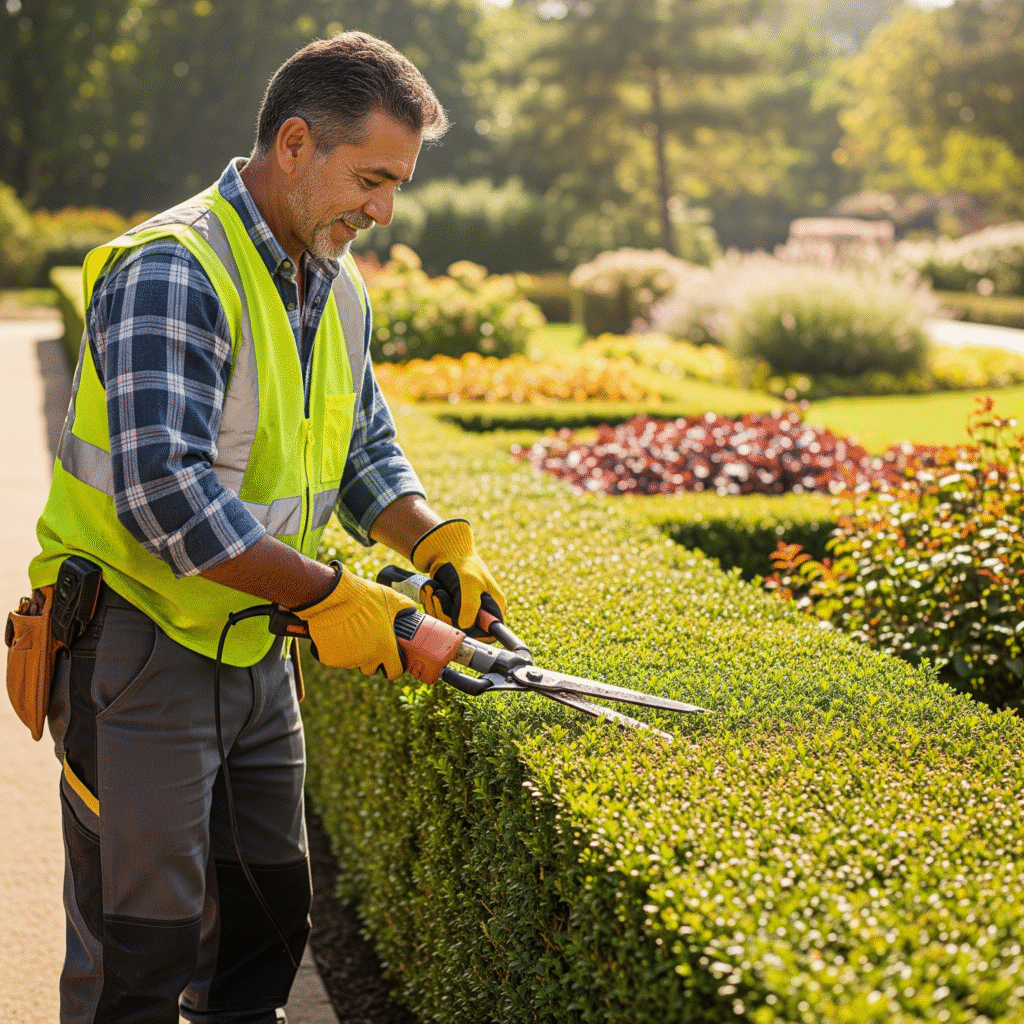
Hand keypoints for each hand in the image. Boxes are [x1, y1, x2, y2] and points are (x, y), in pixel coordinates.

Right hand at [289, 562, 415, 677]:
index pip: (394, 671)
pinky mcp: (329, 658)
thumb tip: (411, 610)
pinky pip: (335, 658)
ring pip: (353, 662)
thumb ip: (404, 607)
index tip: (392, 660)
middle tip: (369, 642)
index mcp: (385, 649)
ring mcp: (347, 660)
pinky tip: (337, 634)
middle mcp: (366, 659)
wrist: (333, 596)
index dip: (394, 666)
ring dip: (354, 653)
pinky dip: (336, 649)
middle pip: (371, 668)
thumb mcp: (391, 599)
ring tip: (351, 632)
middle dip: (372, 659)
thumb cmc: (364, 597)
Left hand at [410, 519, 505, 632]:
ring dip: (436, 608)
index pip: (489, 634)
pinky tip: (432, 590)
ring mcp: (466, 612)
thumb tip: (465, 628)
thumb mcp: (469, 584)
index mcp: (494, 608)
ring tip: (435, 589)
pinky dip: (432, 605)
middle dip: (446, 615)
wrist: (445, 552)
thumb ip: (469, 607)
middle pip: (464, 632)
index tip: (457, 623)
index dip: (473, 634)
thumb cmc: (463, 565)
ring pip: (448, 625)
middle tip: (440, 596)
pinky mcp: (451, 610)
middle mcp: (481, 613)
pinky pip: (439, 618)